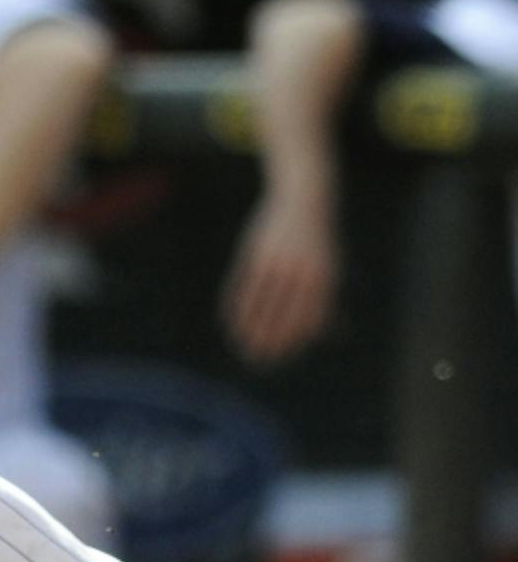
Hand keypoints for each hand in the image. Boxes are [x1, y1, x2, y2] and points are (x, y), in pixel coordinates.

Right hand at [224, 187, 338, 363]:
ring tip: (241, 344)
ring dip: (250, 327)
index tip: (280, 357)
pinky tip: (230, 319)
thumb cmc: (318, 243)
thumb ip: (327, 300)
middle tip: (258, 360)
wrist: (305, 201)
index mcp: (324, 280)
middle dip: (270, 341)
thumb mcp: (330, 270)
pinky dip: (237, 305)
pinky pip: (245, 286)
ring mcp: (279, 262)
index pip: (308, 321)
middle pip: (285, 316)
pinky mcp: (258, 253)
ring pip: (262, 303)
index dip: (293, 342)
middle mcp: (303, 273)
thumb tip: (331, 335)